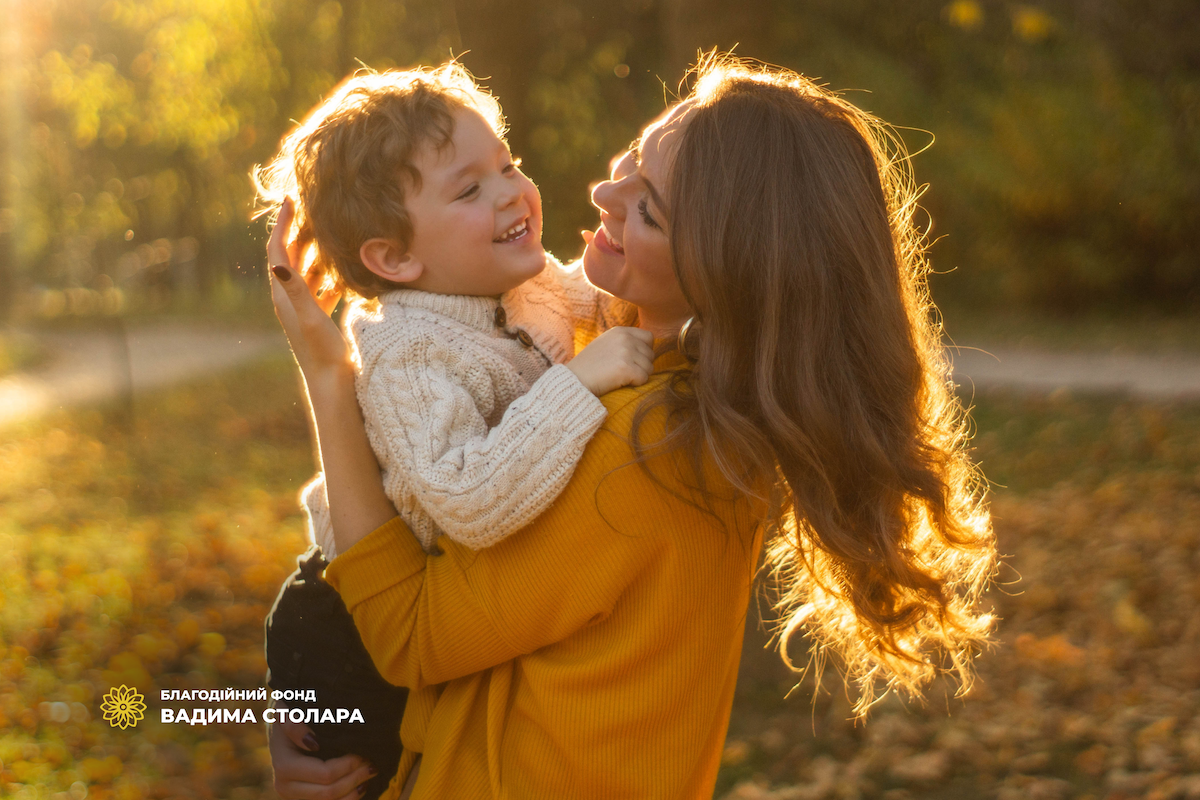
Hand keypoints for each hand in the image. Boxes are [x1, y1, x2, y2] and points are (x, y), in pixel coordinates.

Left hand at [268, 197, 351, 376]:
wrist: (330, 384)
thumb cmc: (321, 352)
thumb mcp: (310, 317)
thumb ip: (296, 289)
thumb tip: (277, 261)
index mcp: (283, 294)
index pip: (278, 250)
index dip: (283, 224)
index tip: (291, 199)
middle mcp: (290, 298)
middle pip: (291, 256)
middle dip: (300, 231)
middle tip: (312, 208)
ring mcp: (304, 308)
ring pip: (308, 271)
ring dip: (317, 250)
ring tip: (331, 231)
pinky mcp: (317, 317)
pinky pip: (322, 288)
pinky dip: (330, 274)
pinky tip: (344, 269)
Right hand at [268, 706, 376, 798]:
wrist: (281, 725)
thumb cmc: (291, 712)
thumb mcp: (288, 709)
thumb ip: (293, 722)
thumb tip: (312, 742)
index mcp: (284, 766)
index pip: (325, 774)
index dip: (348, 766)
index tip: (364, 753)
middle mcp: (284, 786)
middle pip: (328, 793)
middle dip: (355, 779)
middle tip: (373, 765)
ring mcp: (293, 796)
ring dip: (353, 792)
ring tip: (369, 774)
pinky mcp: (302, 799)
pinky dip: (347, 798)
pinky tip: (360, 786)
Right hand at [566, 326, 654, 395]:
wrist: (574, 380)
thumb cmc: (589, 366)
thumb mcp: (605, 344)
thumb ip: (624, 341)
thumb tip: (647, 346)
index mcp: (620, 331)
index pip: (649, 337)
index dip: (644, 351)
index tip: (633, 360)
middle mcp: (625, 338)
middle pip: (650, 354)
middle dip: (642, 365)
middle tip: (624, 372)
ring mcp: (626, 352)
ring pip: (649, 368)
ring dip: (639, 375)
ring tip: (621, 377)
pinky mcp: (626, 367)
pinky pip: (644, 378)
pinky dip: (635, 384)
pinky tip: (621, 382)